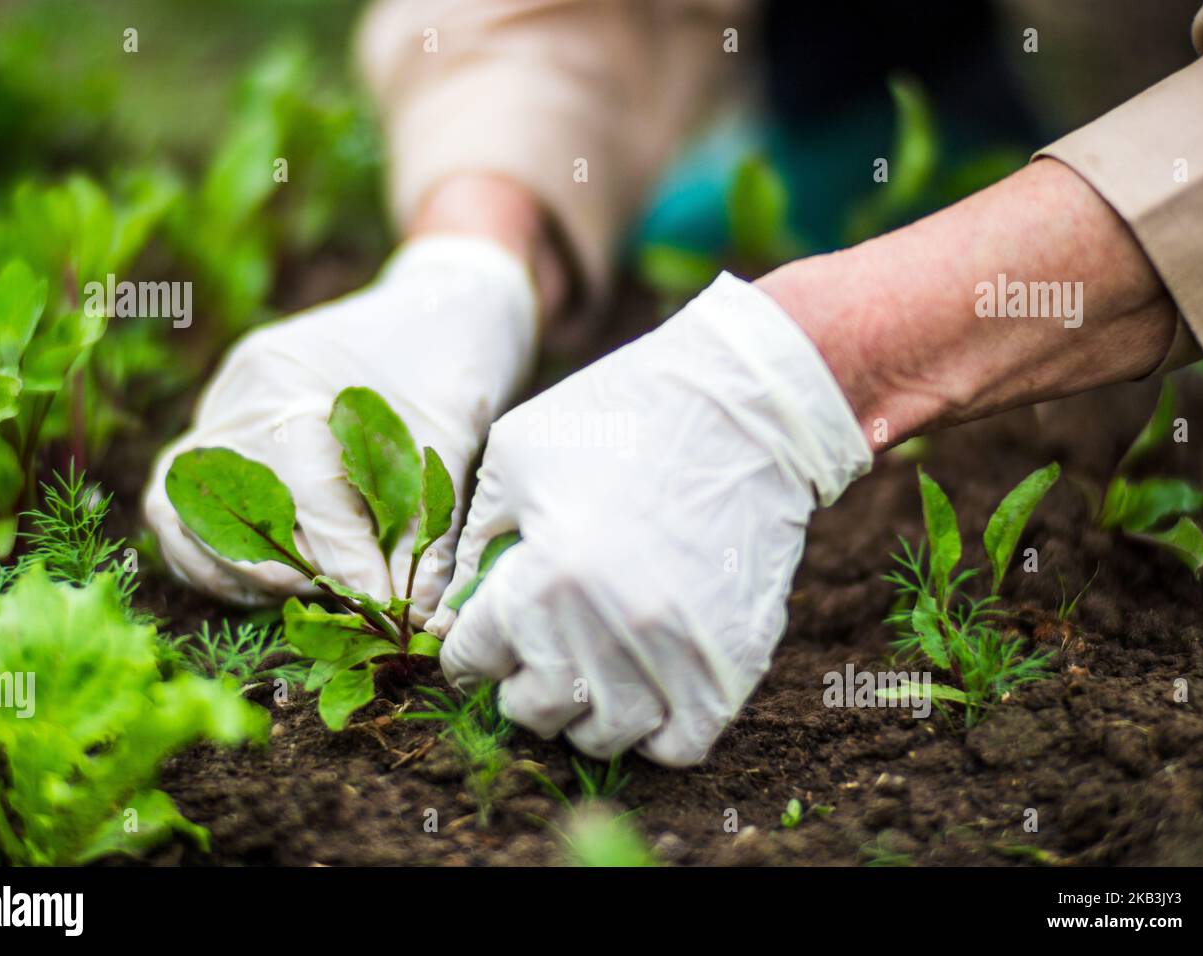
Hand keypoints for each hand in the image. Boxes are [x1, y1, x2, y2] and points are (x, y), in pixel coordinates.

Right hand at [143, 236, 537, 616]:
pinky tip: (279, 579)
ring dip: (240, 568)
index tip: (382, 600)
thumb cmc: (451, 360)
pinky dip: (218, 556)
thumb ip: (427, 520)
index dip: (341, 553)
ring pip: (181, 511)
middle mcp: (240, 393)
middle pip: (222, 499)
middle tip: (349, 598)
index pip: (299, 482)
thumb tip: (413, 610)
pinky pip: (182, 510)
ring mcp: (220, 413)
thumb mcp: (452, 432)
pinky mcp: (222, 439)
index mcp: (292, 372)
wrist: (439, 305)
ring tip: (312, 590)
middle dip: (284, 564)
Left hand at [428, 273, 870, 765]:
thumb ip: (476, 540)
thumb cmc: (623, 417)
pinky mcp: (732, 665)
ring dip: (585, 711)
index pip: (472, 662)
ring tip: (589, 671)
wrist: (747, 407)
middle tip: (533, 654)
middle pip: (533, 711)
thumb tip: (455, 612)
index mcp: (543, 581)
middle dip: (520, 684)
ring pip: (604, 737)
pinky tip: (647, 689)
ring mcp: (675, 657)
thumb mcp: (518, 454)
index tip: (478, 644)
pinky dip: (655, 729)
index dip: (466, 652)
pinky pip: (680, 743)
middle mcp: (605, 633)